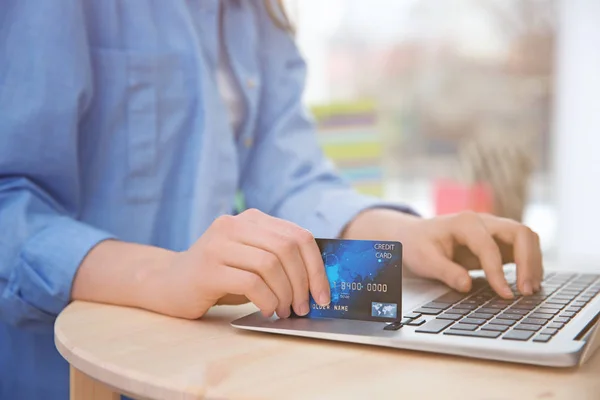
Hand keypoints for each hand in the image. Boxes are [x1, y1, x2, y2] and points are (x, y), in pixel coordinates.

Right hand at [154, 209, 329, 318]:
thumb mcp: (252, 261)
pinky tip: (267, 311)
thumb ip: (279, 260)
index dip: (316, 266)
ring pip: (270, 264)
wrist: (168, 283)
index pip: (298, 235)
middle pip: (287, 248)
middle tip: (303, 307)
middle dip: (303, 282)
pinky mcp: (207, 268)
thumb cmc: (219, 277)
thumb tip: (318, 282)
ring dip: (285, 294)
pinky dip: (267, 300)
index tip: (323, 294)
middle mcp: (235, 225)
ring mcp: (219, 244)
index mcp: (251, 219)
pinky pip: (251, 283)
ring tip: (284, 311)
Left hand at [343, 209, 542, 298]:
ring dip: (534, 262)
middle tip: (526, 291)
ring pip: (526, 238)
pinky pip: (523, 248)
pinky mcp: (498, 241)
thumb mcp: (424, 259)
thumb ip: (445, 271)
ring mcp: (493, 230)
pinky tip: (529, 284)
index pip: (489, 246)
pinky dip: (530, 264)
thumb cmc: (418, 245)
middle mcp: (484, 221)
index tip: (504, 294)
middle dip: (528, 261)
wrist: (415, 236)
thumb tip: (466, 285)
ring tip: (531, 290)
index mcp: (465, 222)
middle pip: (519, 233)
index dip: (498, 272)